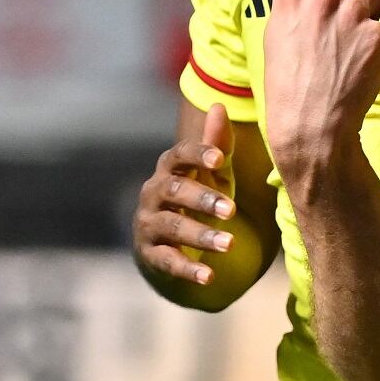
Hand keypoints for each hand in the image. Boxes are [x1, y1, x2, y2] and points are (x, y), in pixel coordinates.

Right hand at [133, 104, 236, 288]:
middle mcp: (153, 192)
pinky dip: (187, 269)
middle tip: (231, 209)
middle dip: (202, 199)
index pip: (179, 154)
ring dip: (201, 235)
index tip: (220, 159)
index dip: (198, 154)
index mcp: (169, 168)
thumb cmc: (197, 196)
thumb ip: (217, 144)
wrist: (173, 240)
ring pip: (172, 227)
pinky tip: (208, 276)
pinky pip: (167, 261)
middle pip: (174, 190)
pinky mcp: (149, 253)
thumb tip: (219, 105)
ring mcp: (148, 223)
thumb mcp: (212, 173)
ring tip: (229, 244)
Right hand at [264, 0, 379, 177]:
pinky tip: (369, 66)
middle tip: (349, 17)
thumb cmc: (291, 90)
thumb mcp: (280, 40)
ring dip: (373, 12)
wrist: (310, 129)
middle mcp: (319, 0)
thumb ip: (301, 3)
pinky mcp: (377, 36)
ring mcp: (349, 17)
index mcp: (289, 0)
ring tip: (356, 48)